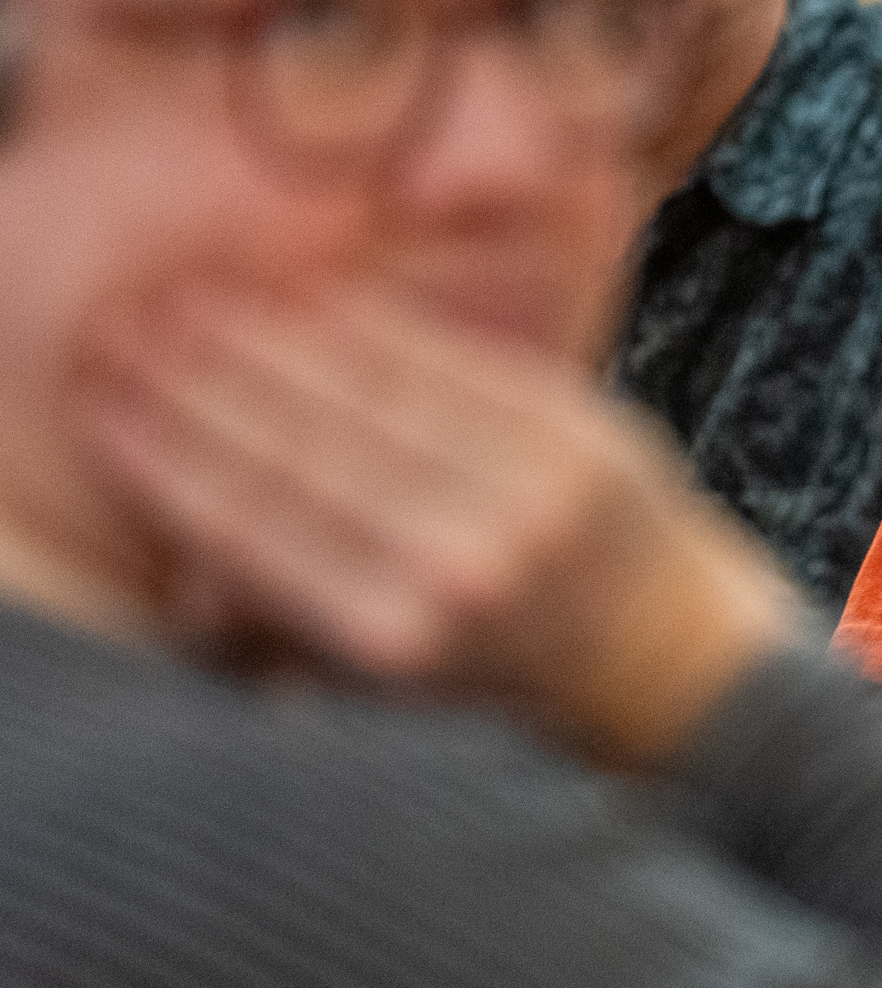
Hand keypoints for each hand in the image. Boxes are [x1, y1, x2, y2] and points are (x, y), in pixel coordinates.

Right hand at [78, 282, 799, 768]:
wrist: (675, 663)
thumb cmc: (509, 681)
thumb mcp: (385, 687)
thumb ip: (283, 621)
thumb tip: (183, 546)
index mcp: (396, 637)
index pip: (245, 524)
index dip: (161, 454)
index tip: (99, 407)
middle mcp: (461, 561)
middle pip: (293, 446)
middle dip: (195, 382)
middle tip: (124, 333)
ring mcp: (532, 489)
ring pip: (366, 391)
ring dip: (268, 338)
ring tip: (195, 302)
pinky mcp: (589, 434)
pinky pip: (455, 362)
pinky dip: (375, 325)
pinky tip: (309, 299)